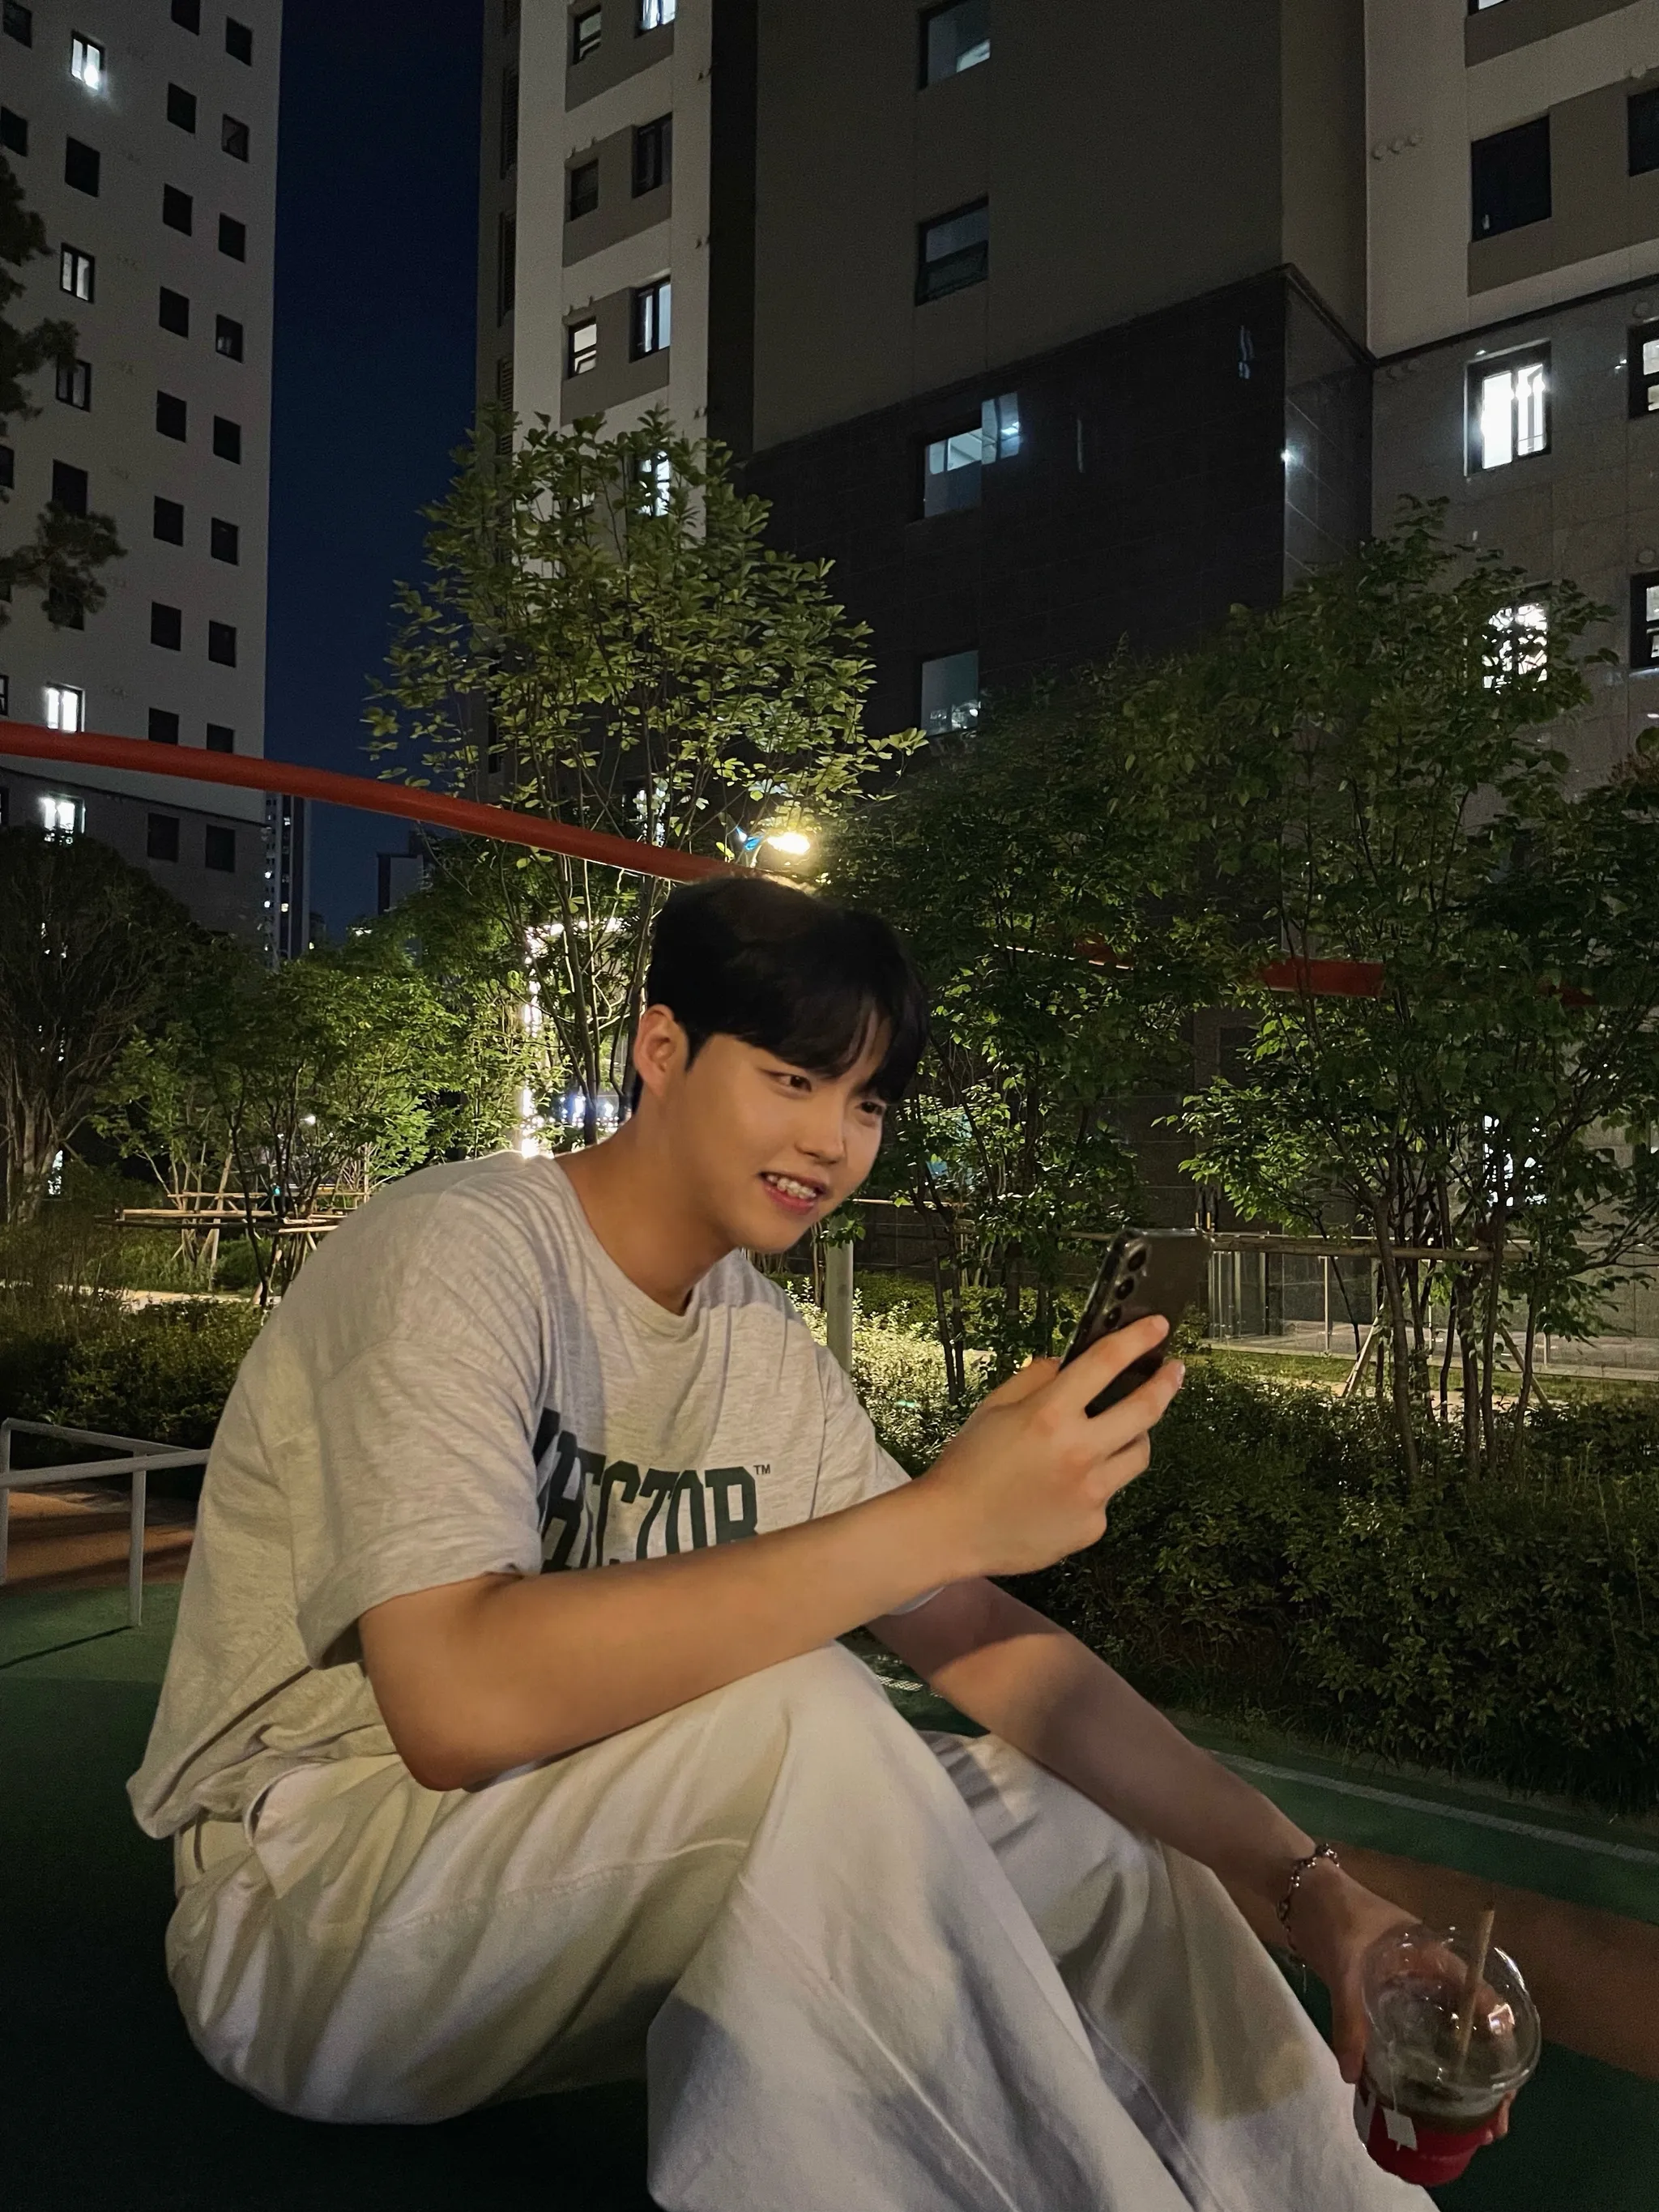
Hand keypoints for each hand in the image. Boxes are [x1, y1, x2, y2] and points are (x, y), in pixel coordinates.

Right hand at [917, 1317, 1183, 1580]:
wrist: (952, 1530)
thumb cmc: (967, 1467)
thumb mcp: (992, 1408)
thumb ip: (1035, 1379)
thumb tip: (1067, 1364)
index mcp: (1050, 1415)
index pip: (1106, 1363)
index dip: (1138, 1339)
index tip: (1158, 1326)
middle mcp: (1078, 1452)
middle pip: (1146, 1410)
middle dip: (1166, 1384)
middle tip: (1173, 1372)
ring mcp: (1091, 1493)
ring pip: (1139, 1454)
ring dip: (1135, 1436)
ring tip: (1117, 1432)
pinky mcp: (1093, 1525)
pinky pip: (1110, 1494)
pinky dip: (1097, 1483)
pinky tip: (1067, 1488)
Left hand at [1284, 1867, 1511, 2139]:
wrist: (1300, 1892)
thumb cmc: (1333, 1914)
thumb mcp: (1344, 1965)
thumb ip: (1349, 2017)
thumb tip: (1352, 2074)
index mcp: (1432, 1953)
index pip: (1478, 1995)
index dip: (1498, 2036)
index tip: (1507, 2079)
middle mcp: (1428, 1971)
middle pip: (1467, 2022)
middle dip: (1483, 2069)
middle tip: (1491, 2117)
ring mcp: (1408, 1983)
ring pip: (1442, 2029)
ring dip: (1454, 2068)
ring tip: (1466, 2116)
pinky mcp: (1385, 1993)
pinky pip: (1412, 2029)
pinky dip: (1419, 2057)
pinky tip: (1419, 2089)